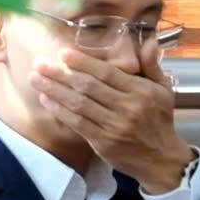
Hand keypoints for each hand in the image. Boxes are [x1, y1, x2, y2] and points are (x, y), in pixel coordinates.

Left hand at [30, 41, 193, 192]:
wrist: (161, 158)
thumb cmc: (160, 119)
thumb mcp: (164, 89)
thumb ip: (152, 65)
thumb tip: (150, 41)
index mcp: (140, 91)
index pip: (107, 73)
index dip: (83, 62)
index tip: (63, 53)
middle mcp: (127, 107)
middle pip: (88, 87)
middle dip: (60, 74)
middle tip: (39, 63)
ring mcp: (114, 126)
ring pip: (79, 104)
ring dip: (54, 90)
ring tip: (35, 79)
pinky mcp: (103, 142)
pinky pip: (77, 123)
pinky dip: (60, 111)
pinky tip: (46, 100)